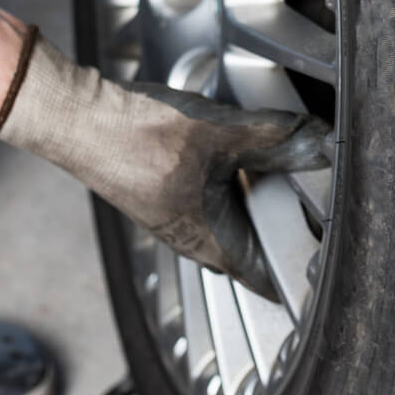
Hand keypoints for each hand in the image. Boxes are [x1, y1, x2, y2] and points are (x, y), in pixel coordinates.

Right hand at [0, 34, 329, 299]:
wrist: (80, 119)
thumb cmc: (137, 136)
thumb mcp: (221, 132)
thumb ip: (273, 136)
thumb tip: (314, 141)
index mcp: (207, 238)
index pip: (260, 275)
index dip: (291, 272)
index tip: (314, 265)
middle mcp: (186, 238)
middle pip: (242, 251)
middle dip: (272, 236)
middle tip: (304, 215)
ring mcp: (167, 218)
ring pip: (220, 227)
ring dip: (244, 210)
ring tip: (272, 185)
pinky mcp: (154, 195)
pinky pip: (199, 206)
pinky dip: (221, 192)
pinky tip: (225, 162)